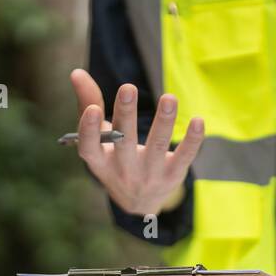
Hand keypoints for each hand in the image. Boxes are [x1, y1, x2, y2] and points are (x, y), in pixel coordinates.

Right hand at [70, 68, 204, 215]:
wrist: (139, 202)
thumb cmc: (114, 159)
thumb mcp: (99, 139)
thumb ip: (88, 104)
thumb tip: (76, 72)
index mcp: (100, 161)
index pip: (90, 148)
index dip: (89, 130)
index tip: (93, 109)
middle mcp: (123, 170)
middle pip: (124, 142)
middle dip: (126, 114)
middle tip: (128, 87)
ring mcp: (149, 175)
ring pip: (157, 146)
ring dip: (163, 122)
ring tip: (169, 98)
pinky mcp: (173, 175)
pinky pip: (184, 156)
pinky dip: (192, 140)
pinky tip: (198, 120)